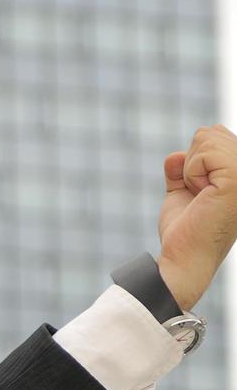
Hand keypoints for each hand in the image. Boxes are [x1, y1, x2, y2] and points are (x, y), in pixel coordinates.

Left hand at [157, 125, 236, 310]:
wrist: (183, 257)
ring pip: (206, 137)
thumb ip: (182, 170)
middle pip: (210, 132)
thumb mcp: (182, 192)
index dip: (195, 161)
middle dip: (192, 163)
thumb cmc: (186, 229)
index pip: (214, 135)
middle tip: (200, 195)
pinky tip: (201, 195)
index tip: (201, 192)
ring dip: (191, 169)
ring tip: (202, 196)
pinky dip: (191, 174)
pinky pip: (203, 153)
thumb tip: (175, 155)